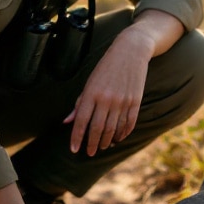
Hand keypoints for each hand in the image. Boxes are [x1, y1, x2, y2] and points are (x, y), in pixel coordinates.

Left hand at [64, 27, 152, 155]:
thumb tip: (67, 121)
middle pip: (98, 128)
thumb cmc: (106, 67)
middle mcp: (106, 99)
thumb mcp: (90, 82)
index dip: (77, 137)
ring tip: (102, 146)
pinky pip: (128, 123)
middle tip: (90, 152)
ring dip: (107, 141)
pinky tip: (118, 138)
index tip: (74, 149)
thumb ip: (79, 103)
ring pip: (113, 129)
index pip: (82, 121)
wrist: (131, 51)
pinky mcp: (135, 101)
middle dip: (93, 144)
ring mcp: (122, 101)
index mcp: (91, 93)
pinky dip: (123, 133)